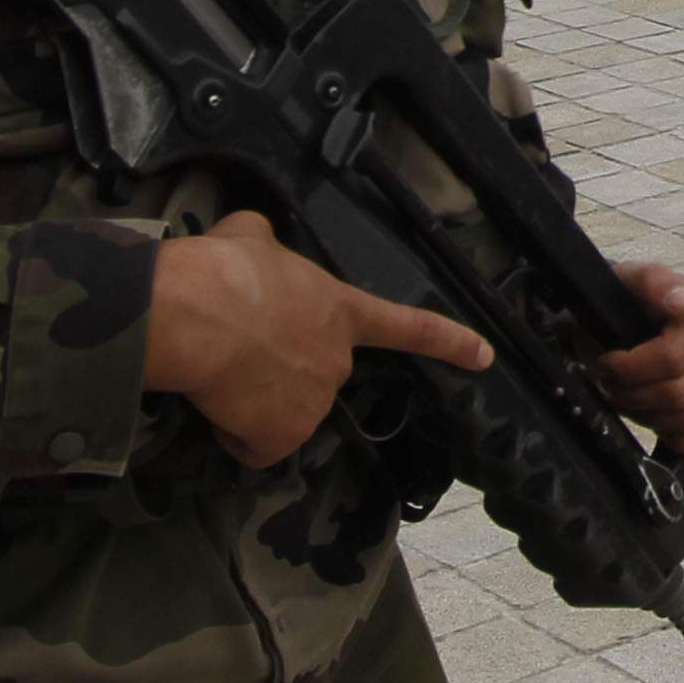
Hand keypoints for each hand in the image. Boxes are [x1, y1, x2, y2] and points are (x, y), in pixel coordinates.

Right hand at [143, 211, 489, 467]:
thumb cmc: (225, 270)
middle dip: (279, 369)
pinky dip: (236, 434)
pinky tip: (218, 403)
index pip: (407, 327)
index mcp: (340, 310)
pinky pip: (257, 446)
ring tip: (221, 370)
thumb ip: (265, 243)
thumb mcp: (249, 236)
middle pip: (315, 374)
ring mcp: (316, 401)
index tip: (484, 357)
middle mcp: (338, 360)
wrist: (199, 316)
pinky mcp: (284, 437)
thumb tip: (252, 241)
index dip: (447, 341)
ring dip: (252, 402)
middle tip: (237, 348)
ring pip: (280, 413)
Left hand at [595, 265, 683, 453]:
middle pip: (678, 393)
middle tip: (614, 386)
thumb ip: (652, 282)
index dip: (628, 370)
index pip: (671, 358)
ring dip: (654, 418)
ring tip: (635, 400)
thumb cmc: (633, 303)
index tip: (607, 363)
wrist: (643, 314)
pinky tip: (664, 421)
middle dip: (634, 396)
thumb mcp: (629, 282)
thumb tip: (683, 303)